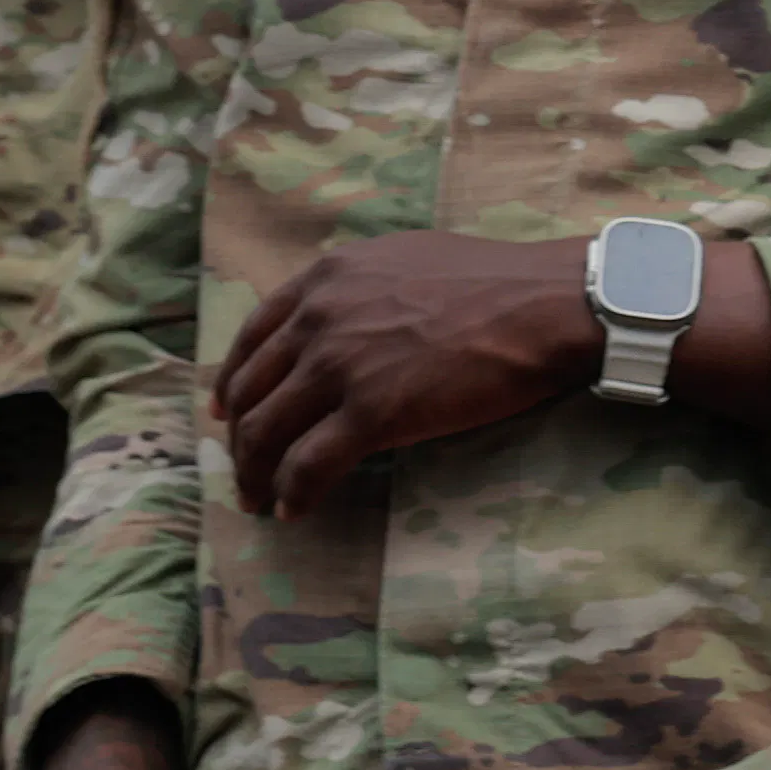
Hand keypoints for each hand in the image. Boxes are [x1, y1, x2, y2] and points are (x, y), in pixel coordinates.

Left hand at [215, 236, 598, 519]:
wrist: (543, 304)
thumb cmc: (495, 281)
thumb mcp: (405, 259)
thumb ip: (360, 287)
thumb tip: (349, 315)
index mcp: (324, 279)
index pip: (252, 338)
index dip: (234, 382)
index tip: (227, 411)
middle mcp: (319, 319)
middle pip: (251, 392)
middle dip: (239, 439)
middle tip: (244, 470)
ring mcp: (340, 367)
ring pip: (267, 433)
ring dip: (254, 475)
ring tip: (257, 501)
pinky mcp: (371, 414)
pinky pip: (308, 465)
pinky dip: (292, 494)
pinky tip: (293, 511)